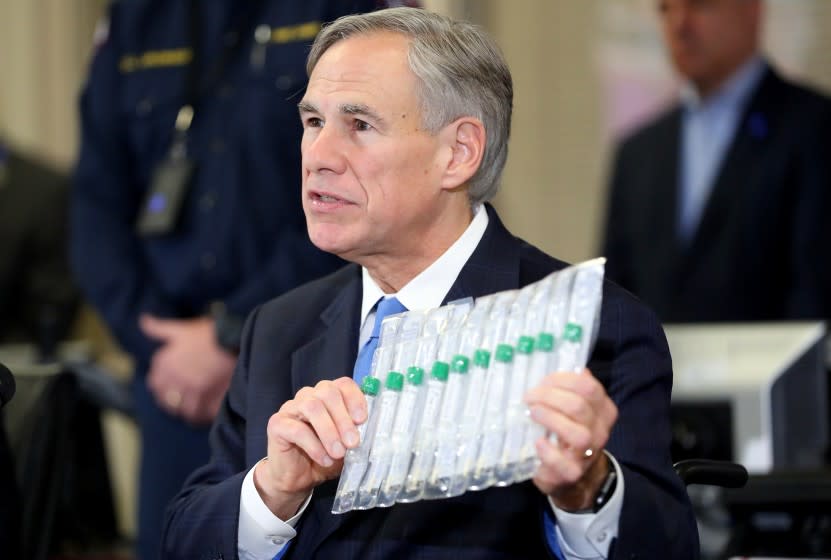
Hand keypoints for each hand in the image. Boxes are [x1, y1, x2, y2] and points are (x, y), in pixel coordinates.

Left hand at [140, 314, 236, 424]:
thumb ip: (159, 328)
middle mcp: (175, 380)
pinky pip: (198, 416)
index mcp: (165, 364)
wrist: (238, 340)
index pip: (154, 381)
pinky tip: (204, 411)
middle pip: (166, 398)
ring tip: (194, 405)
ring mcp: (192, 393)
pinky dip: (199, 416)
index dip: (162, 381)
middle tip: (183, 395)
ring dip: (185, 408)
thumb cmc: (210, 333)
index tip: (173, 380)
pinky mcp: (208, 401)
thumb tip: (143, 320)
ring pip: (181, 409)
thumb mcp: (182, 329)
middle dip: (172, 397)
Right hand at [254, 377, 366, 518]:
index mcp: (328, 396)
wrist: (298, 479)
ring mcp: (291, 407)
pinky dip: (314, 445)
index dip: (355, 399)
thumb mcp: (347, 445)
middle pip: (327, 392)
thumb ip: (357, 433)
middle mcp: (309, 396)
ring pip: (312, 406)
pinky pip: (296, 429)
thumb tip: (372, 431)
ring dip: (329, 431)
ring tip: (338, 453)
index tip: (362, 420)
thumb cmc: (326, 457)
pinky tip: (323, 459)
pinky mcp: (276, 424)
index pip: (343, 384)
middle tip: (353, 442)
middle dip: (343, 417)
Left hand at [524, 368, 617, 510]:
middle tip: (529, 397)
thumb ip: (573, 388)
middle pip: (579, 407)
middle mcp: (600, 431)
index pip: (588, 387)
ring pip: (578, 433)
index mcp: (602, 410)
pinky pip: (563, 463)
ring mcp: (588, 454)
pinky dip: (548, 452)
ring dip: (551, 419)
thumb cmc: (566, 433)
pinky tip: (537, 442)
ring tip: (532, 413)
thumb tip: (573, 366)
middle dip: (550, 397)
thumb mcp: (573, 409)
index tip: (542, 381)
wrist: (573, 475)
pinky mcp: (572, 473)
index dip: (562, 380)